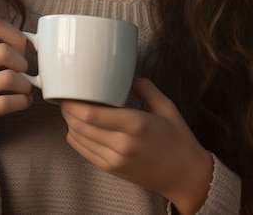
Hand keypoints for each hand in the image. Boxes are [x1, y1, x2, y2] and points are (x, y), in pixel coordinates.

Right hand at [0, 16, 32, 190]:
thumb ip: (1, 44)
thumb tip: (33, 41)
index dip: (15, 34)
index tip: (21, 48)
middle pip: (3, 51)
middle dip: (22, 62)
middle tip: (23, 71)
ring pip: (8, 78)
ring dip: (25, 84)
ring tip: (24, 88)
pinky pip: (6, 102)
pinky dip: (23, 101)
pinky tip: (24, 101)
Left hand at [60, 78, 212, 214]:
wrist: (185, 176)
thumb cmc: (178, 139)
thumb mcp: (167, 107)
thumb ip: (145, 88)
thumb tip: (128, 77)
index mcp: (135, 124)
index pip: (92, 114)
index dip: (74, 102)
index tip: (70, 90)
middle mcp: (122, 144)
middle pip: (80, 125)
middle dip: (68, 109)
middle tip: (67, 96)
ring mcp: (115, 160)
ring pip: (78, 139)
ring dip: (70, 122)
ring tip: (71, 108)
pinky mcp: (111, 170)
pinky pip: (84, 152)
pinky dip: (76, 137)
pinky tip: (79, 126)